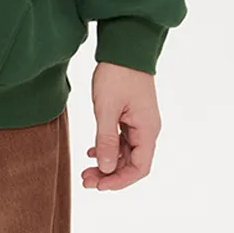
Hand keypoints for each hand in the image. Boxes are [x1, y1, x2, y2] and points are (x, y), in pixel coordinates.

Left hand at [82, 61, 160, 190]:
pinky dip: (107, 148)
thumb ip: (107, 139)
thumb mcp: (107, 108)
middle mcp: (147, 129)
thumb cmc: (118, 74)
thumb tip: (107, 169)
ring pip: (125, 153)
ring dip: (107, 163)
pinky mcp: (130, 115)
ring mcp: (139, 122)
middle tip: (86, 180)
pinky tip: (91, 151)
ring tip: (86, 170)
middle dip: (110, 175)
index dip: (120, 181)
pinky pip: (121, 139)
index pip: (139, 168)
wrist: (124, 46)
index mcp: (147, 130)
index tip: (99, 185)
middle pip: (131, 163)